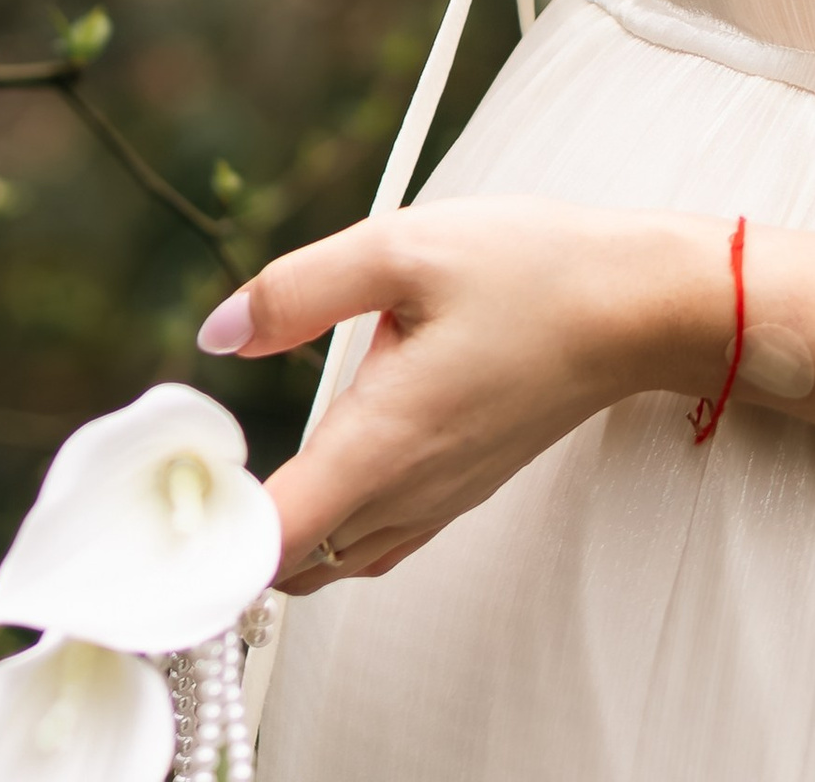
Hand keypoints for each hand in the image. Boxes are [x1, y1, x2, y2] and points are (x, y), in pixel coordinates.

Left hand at [202, 203, 727, 591]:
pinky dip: (328, 529)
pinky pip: (374, 542)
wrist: (635, 304)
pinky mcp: (460, 489)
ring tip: (239, 476)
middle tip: (193, 474)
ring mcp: (438, 500)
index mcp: (383, 443)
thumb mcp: (403, 247)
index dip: (209, 536)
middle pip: (290, 568)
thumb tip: (218, 332)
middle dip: (231, 542)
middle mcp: (406, 492)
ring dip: (280, 538)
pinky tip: (320, 466)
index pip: (270, 542)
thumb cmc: (531, 271)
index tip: (178, 488)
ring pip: (332, 563)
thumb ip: (299, 289)